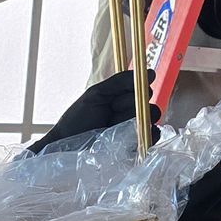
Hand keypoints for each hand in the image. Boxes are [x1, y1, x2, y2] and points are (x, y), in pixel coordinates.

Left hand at [28, 69, 160, 154]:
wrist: (67, 146)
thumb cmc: (78, 118)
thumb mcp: (97, 94)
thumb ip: (120, 81)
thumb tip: (152, 73)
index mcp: (122, 99)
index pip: (142, 90)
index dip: (136, 90)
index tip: (120, 96)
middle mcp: (131, 114)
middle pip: (148, 104)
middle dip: (132, 106)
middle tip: (112, 112)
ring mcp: (134, 131)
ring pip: (151, 120)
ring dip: (136, 120)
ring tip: (115, 126)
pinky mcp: (135, 147)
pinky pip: (152, 138)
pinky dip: (149, 135)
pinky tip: (134, 136)